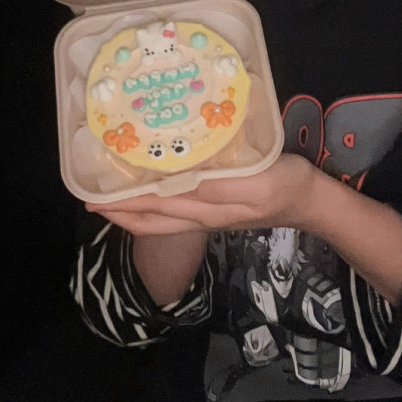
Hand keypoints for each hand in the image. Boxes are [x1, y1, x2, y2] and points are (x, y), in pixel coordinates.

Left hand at [86, 153, 317, 234]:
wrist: (311, 202)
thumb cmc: (284, 185)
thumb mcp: (255, 181)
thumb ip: (218, 183)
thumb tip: (179, 181)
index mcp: (206, 208)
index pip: (155, 208)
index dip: (125, 203)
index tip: (95, 197)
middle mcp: (201, 214)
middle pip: (152, 219)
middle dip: (120, 211)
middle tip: (90, 199)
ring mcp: (209, 214)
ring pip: (162, 218)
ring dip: (134, 210)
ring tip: (112, 198)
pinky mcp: (218, 207)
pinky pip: (176, 211)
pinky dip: (156, 205)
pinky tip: (153, 190)